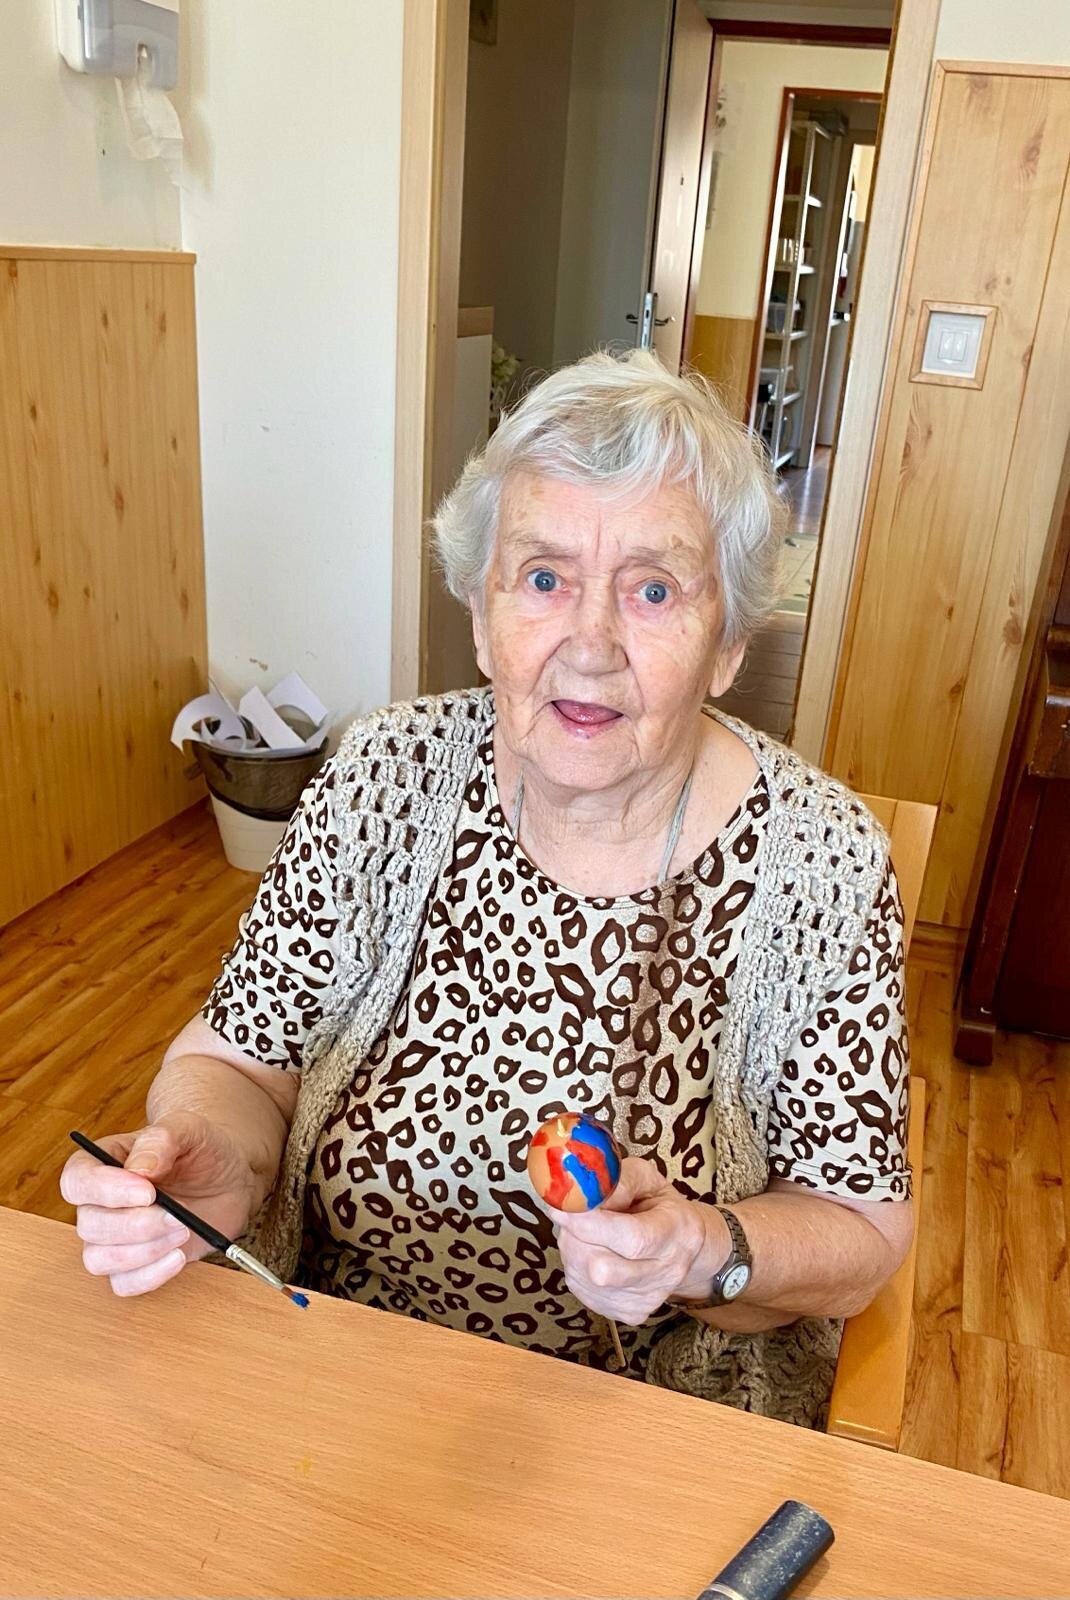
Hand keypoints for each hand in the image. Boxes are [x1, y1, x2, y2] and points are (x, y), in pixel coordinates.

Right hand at [60, 1111, 258, 1296]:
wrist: (226, 1176)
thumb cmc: (200, 1148)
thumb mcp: (188, 1129)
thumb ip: (160, 1141)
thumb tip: (138, 1169)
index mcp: (102, 1164)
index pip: (77, 1181)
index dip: (104, 1190)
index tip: (147, 1191)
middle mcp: (101, 1204)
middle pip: (90, 1225)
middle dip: (136, 1225)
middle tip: (177, 1215)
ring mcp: (115, 1238)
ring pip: (100, 1259)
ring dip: (143, 1251)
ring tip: (183, 1231)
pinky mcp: (136, 1265)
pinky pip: (124, 1284)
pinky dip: (150, 1276)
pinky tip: (178, 1257)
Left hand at [548, 1156, 730, 1326]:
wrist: (681, 1245)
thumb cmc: (657, 1205)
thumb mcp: (645, 1178)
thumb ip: (617, 1180)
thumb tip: (585, 1193)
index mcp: (678, 1232)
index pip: (632, 1239)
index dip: (590, 1225)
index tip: (561, 1207)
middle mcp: (668, 1272)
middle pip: (603, 1269)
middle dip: (574, 1238)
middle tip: (572, 1214)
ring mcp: (649, 1298)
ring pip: (586, 1280)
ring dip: (573, 1250)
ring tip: (586, 1232)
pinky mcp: (630, 1314)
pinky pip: (583, 1290)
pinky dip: (576, 1267)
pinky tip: (592, 1251)